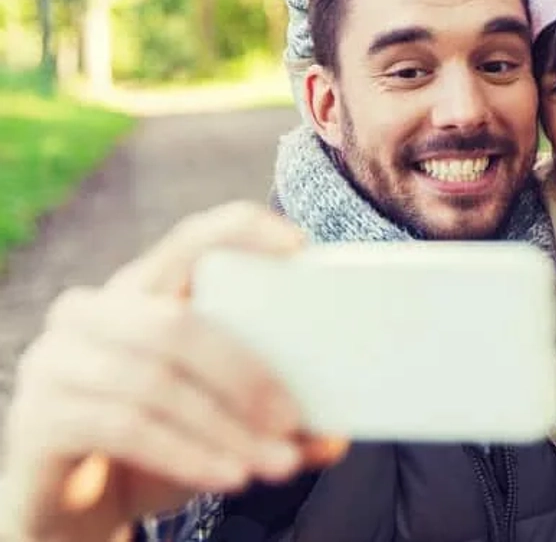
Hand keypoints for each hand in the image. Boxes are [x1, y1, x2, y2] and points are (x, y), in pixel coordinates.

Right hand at [0, 203, 347, 541]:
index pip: (192, 238)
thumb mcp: (213, 419)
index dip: (243, 232)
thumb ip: (267, 416)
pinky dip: (188, 454)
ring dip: (226, 428)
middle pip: (179, 325)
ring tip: (279, 463)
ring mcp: (57, 360)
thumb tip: (333, 436)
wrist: (66, 504)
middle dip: (247, 375)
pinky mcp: (40, 416)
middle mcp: (92, 311)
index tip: (299, 247)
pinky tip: (229, 476)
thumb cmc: (151, 444)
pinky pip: (127, 428)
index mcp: (142, 288)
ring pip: (157, 383)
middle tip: (297, 419)